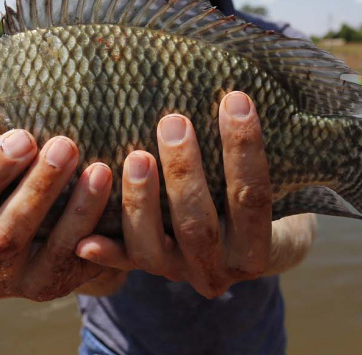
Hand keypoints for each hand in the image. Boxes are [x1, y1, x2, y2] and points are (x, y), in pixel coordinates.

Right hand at [0, 127, 113, 300]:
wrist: (91, 225)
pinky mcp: (43, 287)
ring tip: (65, 147)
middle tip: (23, 137)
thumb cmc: (32, 173)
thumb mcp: (4, 159)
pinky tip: (99, 176)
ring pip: (4, 237)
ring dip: (36, 189)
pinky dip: (81, 211)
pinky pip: (61, 252)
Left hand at [75, 91, 281, 298]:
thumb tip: (245, 90)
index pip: (253, 197)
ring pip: (152, 248)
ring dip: (141, 202)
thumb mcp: (276, 181)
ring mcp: (177, 272)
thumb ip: (258, 150)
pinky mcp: (144, 270)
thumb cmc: (252, 195)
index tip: (235, 99)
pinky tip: (85, 238)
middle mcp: (217, 268)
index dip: (244, 148)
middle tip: (173, 121)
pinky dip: (104, 252)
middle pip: (198, 226)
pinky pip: (119, 263)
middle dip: (184, 173)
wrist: (239, 251)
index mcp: (257, 247)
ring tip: (135, 156)